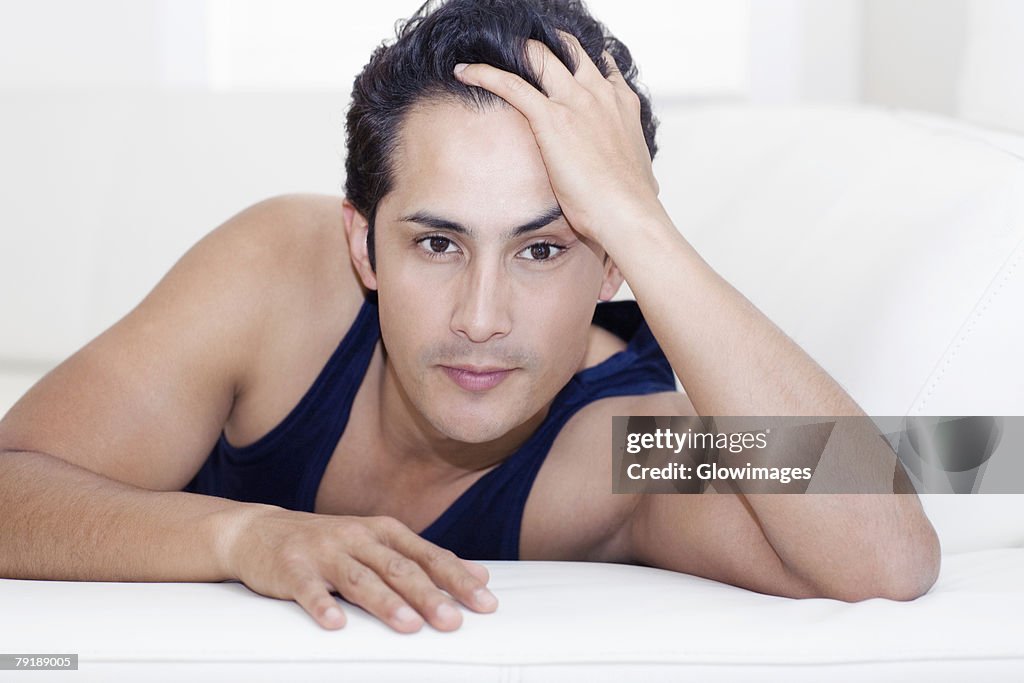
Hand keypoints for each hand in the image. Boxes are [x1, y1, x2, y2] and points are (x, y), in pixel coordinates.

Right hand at [224, 506, 497, 632]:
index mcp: (384, 532)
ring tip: (409, 625)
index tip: (485, 602)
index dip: (458, 578)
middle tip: (454, 621)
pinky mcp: (291, 568)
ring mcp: (324, 551)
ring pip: (359, 578)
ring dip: (385, 602)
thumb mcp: (380, 543)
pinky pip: (307, 590)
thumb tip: (481, 575)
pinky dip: (321, 606)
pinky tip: (335, 625)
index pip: (428, 556)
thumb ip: (425, 559)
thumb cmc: (331, 543)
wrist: (260, 531)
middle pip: (398, 568)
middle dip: (429, 595)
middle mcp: (358, 537)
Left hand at [453, 31, 663, 246]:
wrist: (628, 213)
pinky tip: (465, 72)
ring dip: (512, 52)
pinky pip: (510, 84)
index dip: (576, 61)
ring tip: (489, 53)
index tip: (560, 63)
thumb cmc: (633, 202)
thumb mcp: (640, 174)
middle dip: (541, 46)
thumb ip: (632, 165)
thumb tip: (640, 183)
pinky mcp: (551, 117)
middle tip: (519, 52)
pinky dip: (484, 74)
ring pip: (538, 55)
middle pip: (567, 49)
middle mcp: (599, 93)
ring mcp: (575, 101)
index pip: (599, 65)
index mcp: (621, 104)